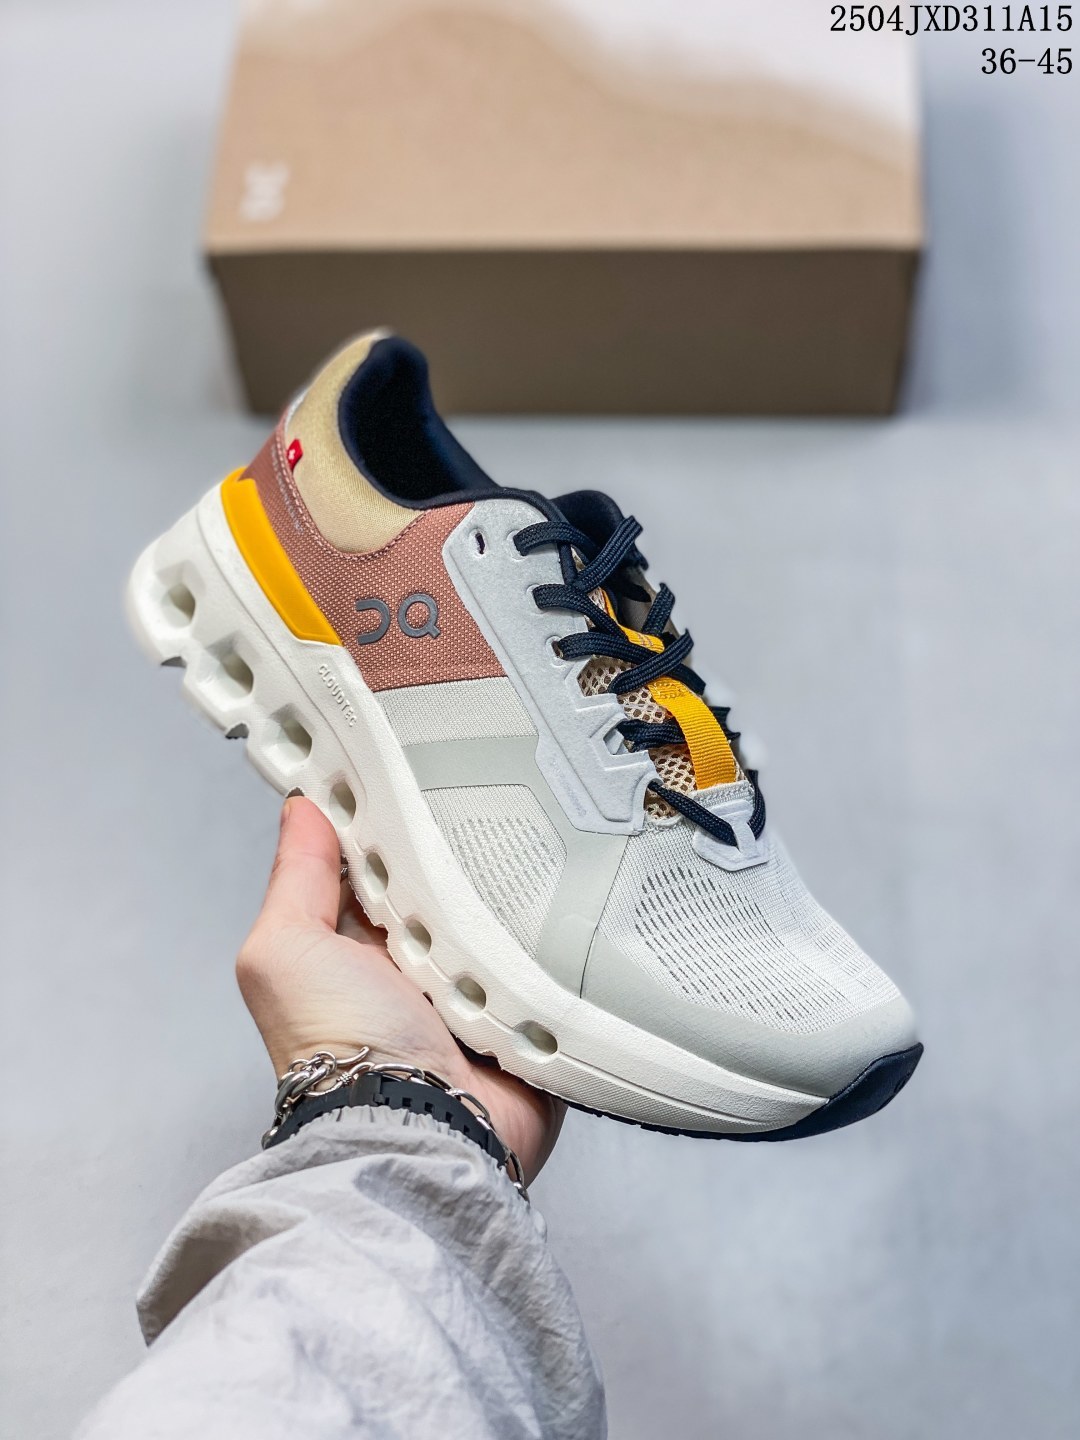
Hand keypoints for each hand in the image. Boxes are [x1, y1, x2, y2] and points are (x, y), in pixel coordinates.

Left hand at [237, 796, 564, 1183]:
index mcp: (356, 945)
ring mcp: (472, 990)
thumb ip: (294, 877)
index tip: (412, 771)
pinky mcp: (524, 1015)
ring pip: (502, 914)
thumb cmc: (339, 1049)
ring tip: (520, 867)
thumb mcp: (286, 950)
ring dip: (509, 897)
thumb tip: (300, 808)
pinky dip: (547, 941)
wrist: (417, 1127)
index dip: (391, 820)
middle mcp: (414, 966)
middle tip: (479, 813)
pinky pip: (546, 958)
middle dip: (463, 853)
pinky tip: (553, 913)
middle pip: (448, 883)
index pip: (380, 861)